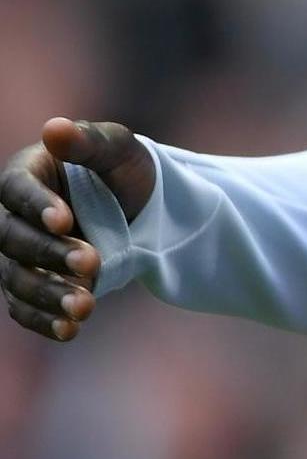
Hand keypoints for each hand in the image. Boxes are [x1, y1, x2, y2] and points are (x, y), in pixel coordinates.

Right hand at [0, 117, 153, 341]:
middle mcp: (12, 217)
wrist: (140, 207)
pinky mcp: (34, 285)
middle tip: (92, 260)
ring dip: (48, 294)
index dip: (36, 206)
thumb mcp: (118, 148)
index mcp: (25, 175)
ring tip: (85, 305)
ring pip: (18, 279)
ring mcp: (19, 256)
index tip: (64, 219)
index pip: (15, 190)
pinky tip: (70, 330)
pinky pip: (26, 308)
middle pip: (13, 240)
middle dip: (50, 253)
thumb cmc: (123, 168)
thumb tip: (54, 128)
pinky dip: (44, 320)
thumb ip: (88, 142)